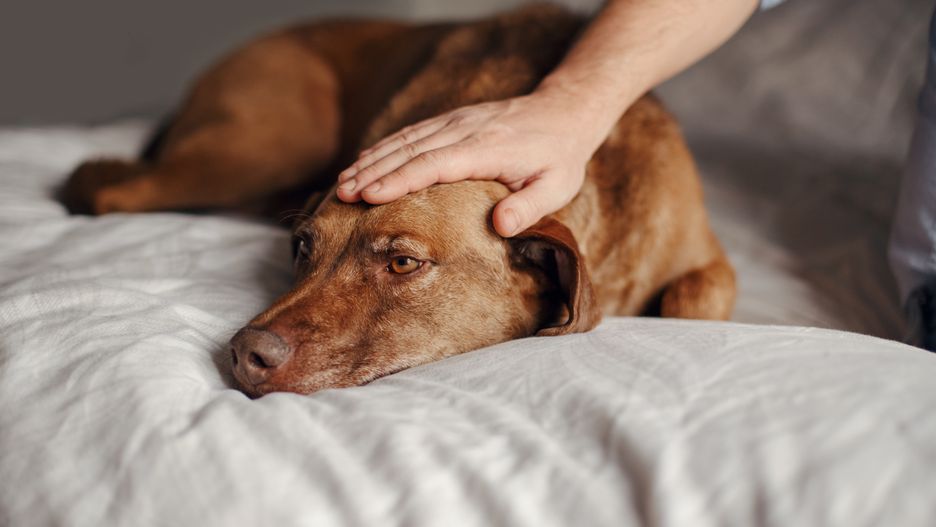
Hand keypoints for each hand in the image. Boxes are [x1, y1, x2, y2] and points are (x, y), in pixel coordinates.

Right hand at [336, 92, 599, 236]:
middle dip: (373, 172)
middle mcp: (464, 130)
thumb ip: (529, 207)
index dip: (399, 180)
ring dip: (372, 160)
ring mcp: (456, 121)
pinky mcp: (452, 120)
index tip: (369, 196)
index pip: (434, 164)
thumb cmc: (560, 158)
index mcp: (486, 149)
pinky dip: (385, 147)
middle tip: (343, 195)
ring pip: (406, 140)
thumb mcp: (557, 187)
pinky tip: (365, 161)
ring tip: (343, 183)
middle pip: (410, 151)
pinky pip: (412, 133)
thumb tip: (501, 227)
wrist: (563, 112)